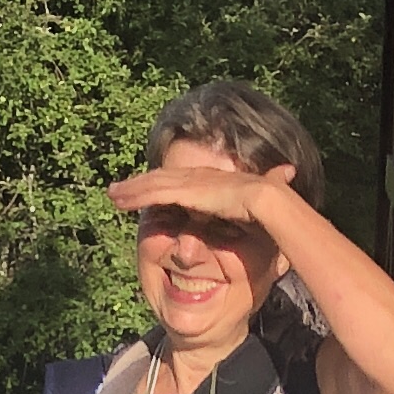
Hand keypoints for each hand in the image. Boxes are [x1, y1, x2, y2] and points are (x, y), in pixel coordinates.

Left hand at [105, 161, 299, 232]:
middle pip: (163, 179)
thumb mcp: (257, 214)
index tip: (153, 192)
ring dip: (131, 189)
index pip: (184, 184)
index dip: (167, 185)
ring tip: (112, 194)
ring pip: (153, 184)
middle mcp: (199, 178)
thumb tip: (282, 187)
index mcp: (215, 184)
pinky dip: (135, 195)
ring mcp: (191, 183)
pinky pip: (153, 193)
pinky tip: (118, 200)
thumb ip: (257, 209)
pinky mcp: (185, 191)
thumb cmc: (272, 212)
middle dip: (141, 184)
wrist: (271, 203)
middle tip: (119, 190)